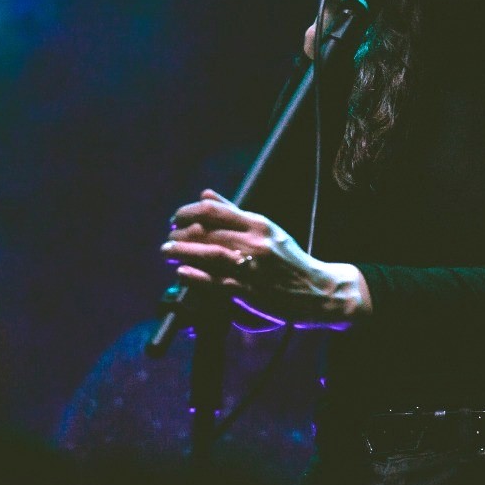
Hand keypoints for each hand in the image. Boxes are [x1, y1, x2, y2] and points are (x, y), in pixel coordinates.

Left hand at [163, 189, 370, 328]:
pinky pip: (214, 280)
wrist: (317, 290)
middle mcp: (255, 241)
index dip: (187, 212)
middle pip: (206, 231)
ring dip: (181, 251)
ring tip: (167, 252)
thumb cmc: (289, 260)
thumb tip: (205, 193)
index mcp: (258, 223)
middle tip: (169, 239)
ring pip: (208, 253)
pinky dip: (194, 275)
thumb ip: (234, 212)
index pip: (213, 210)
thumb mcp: (267, 229)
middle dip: (180, 234)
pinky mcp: (248, 290)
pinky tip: (181, 272)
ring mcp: (251, 266)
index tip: (175, 218)